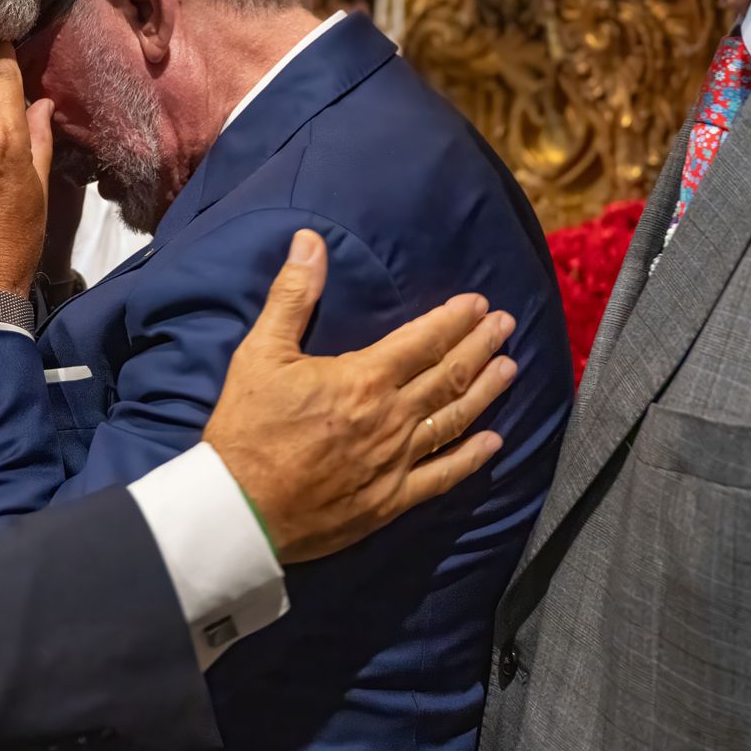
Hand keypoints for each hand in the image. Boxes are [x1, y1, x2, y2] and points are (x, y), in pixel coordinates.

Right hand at [204, 231, 517, 563]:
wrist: (239, 509)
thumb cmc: (247, 427)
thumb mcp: (261, 352)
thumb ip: (292, 295)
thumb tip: (310, 241)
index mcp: (364, 378)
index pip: (424, 340)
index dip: (454, 319)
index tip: (479, 303)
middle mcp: (391, 417)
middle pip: (449, 375)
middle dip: (480, 346)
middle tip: (506, 325)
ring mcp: (396, 461)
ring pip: (454, 419)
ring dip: (486, 391)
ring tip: (510, 368)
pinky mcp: (391, 501)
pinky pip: (442, 476)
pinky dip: (471, 458)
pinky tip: (494, 443)